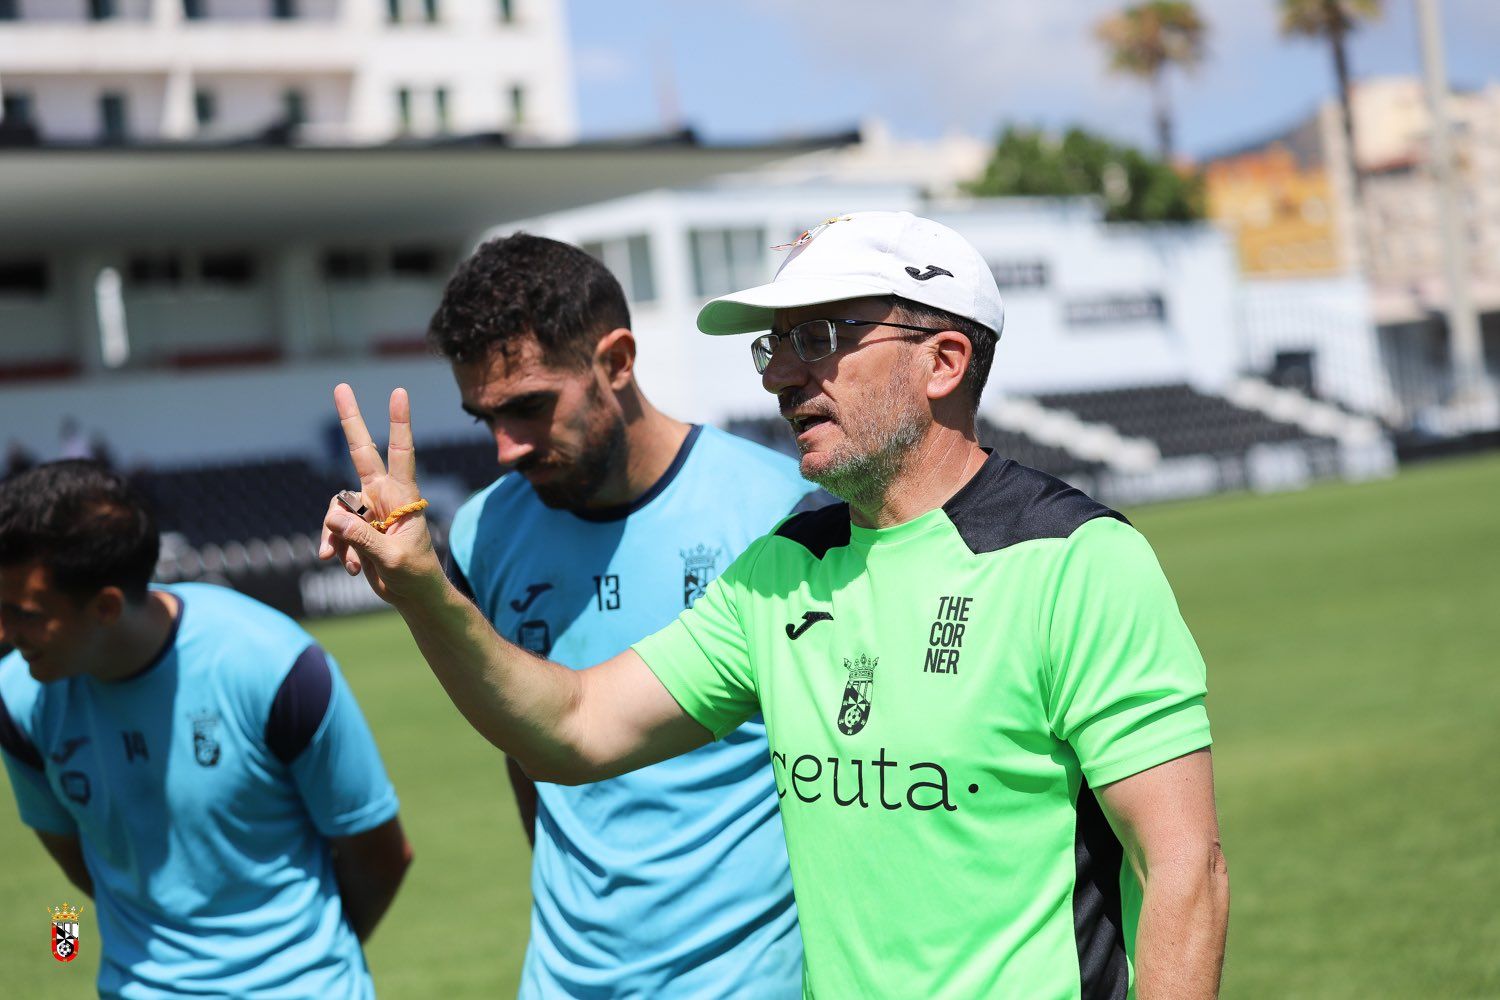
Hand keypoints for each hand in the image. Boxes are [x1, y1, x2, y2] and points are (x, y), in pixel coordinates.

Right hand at [319, 383, 443, 604]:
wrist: (412, 595)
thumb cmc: (414, 575)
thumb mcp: (391, 558)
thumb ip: (362, 537)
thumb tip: (333, 518)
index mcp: (402, 497)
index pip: (401, 452)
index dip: (398, 423)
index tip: (398, 392)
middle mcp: (383, 496)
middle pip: (362, 452)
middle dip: (351, 420)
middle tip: (341, 386)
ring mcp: (368, 510)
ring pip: (336, 507)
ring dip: (336, 536)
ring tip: (350, 563)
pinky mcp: (355, 527)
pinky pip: (333, 528)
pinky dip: (334, 547)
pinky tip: (346, 567)